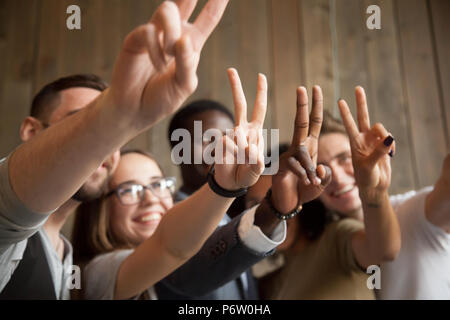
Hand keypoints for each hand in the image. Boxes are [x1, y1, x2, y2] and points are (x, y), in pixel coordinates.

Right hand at [106, 0, 228, 130]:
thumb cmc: (162, 97)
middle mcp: (173, 33)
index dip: (217, 3)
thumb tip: (182, 40)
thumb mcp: (184, 85)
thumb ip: (187, 64)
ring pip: (167, 8)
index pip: (208, 18)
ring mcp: (155, 34)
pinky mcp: (136, 38)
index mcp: (191, 44)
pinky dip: (156, 50)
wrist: (137, 110)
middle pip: (185, 0)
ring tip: (170, 52)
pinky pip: (149, 31)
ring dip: (172, 31)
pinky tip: (158, 65)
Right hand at [214, 68, 266, 190]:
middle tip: (231, 69)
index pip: (259, 108)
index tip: (260, 75)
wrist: (230, 183)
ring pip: (235, 129)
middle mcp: (243, 129)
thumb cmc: (247, 175)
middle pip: (241, 104)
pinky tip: (231, 161)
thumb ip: (257, 162)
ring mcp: (232, 135)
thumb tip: (250, 149)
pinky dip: (234, 153)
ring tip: (242, 159)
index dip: (260, 92)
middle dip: (236, 86)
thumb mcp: (257, 170)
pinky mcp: (223, 141)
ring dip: (244, 147)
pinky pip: (230, 143)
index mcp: (255, 131)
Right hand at [271, 86, 331, 213]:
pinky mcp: (282, 166)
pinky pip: (296, 166)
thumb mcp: (322, 183)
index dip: (316, 106)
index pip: (314, 122)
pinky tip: (306, 184)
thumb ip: (326, 175)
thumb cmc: (305, 190)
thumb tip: (321, 167)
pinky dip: (304, 176)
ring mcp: (289, 156)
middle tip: (302, 88)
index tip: (315, 88)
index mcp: (311, 147)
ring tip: (313, 181)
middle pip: (301, 123)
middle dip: (302, 105)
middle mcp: (299, 147)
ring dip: (310, 167)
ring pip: (302, 151)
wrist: (288, 203)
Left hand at [338, 86, 394, 193]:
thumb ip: (378, 152)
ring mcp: (373, 141)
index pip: (348, 124)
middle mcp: (363, 139)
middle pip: (362, 116)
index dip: (345, 113)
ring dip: (385, 137)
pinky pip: (390, 138)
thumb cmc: (366, 179)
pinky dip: (392, 145)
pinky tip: (391, 155)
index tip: (340, 101)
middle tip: (357, 88)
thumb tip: (389, 138)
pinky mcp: (383, 145)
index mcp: (354, 143)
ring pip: (381, 128)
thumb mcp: (368, 167)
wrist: (374, 187)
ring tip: (387, 152)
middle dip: (361, 102)